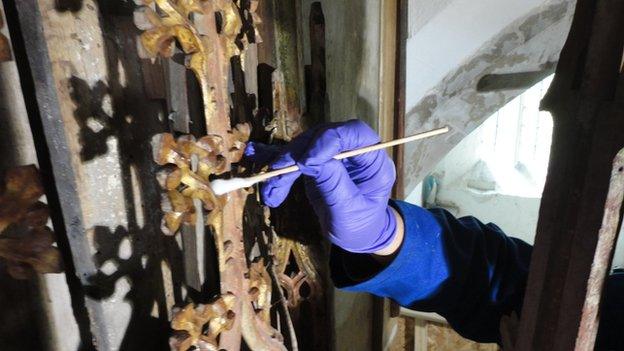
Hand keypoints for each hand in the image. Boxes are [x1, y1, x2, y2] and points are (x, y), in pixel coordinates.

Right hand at [246, 120, 400, 253]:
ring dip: (282, 165)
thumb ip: (332, 184)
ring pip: (304, 147)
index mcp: (372, 160)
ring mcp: (334, 155)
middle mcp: (353, 151)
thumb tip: (309, 161)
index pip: (353, 133)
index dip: (327, 141)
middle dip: (296, 154)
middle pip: (322, 137)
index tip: (304, 162)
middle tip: (277, 174)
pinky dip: (276, 158)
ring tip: (270, 191)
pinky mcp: (317, 162)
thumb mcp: (349, 212)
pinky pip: (295, 156)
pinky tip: (256, 154)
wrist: (356, 238)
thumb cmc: (360, 227)